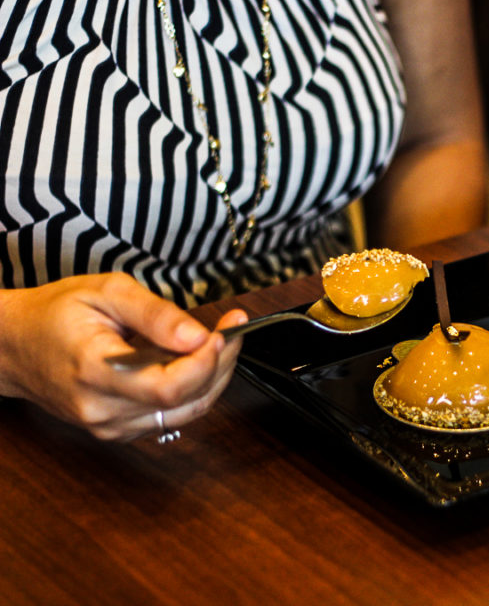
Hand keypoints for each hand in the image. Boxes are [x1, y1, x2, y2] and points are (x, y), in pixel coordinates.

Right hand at [0, 273, 246, 440]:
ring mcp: (111, 426)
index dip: (206, 361)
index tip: (225, 330)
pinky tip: (195, 362)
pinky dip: (194, 390)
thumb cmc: (55, 314)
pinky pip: (173, 416)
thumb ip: (156, 314)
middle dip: (220, 364)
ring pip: (187, 413)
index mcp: (95, 372)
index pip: (169, 386)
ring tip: (219, 342)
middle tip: (231, 330)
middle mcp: (103, 410)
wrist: (14, 346)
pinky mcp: (120, 430)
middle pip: (186, 402)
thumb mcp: (107, 293)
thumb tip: (196, 335)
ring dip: (213, 378)